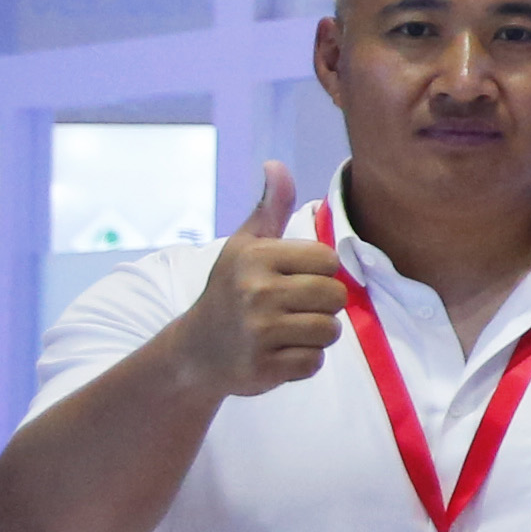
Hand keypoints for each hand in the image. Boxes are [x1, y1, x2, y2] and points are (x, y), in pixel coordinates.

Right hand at [176, 160, 350, 400]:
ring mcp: (258, 332)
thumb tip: (276, 164)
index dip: (318, 272)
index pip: (329, 260)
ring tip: (284, 330)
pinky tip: (277, 352)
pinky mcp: (262, 367)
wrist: (195, 350)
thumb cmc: (230, 290)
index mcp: (255, 257)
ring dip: (315, 334)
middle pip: (335, 296)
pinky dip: (303, 361)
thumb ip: (270, 207)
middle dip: (321, 304)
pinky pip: (314, 362)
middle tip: (290, 308)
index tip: (292, 278)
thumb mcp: (244, 245)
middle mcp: (255, 292)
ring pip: (330, 330)